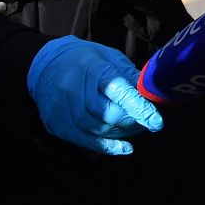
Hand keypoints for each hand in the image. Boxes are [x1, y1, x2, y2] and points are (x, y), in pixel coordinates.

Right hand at [26, 36, 162, 155]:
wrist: (48, 65)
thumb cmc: (87, 60)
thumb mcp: (111, 57)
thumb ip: (131, 76)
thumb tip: (152, 94)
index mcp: (93, 68)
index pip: (118, 91)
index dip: (139, 108)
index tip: (156, 122)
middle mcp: (74, 89)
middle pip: (107, 114)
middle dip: (131, 120)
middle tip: (144, 120)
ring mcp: (62, 108)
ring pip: (97, 129)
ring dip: (120, 132)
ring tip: (133, 128)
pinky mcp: (57, 124)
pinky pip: (85, 141)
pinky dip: (107, 146)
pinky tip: (123, 147)